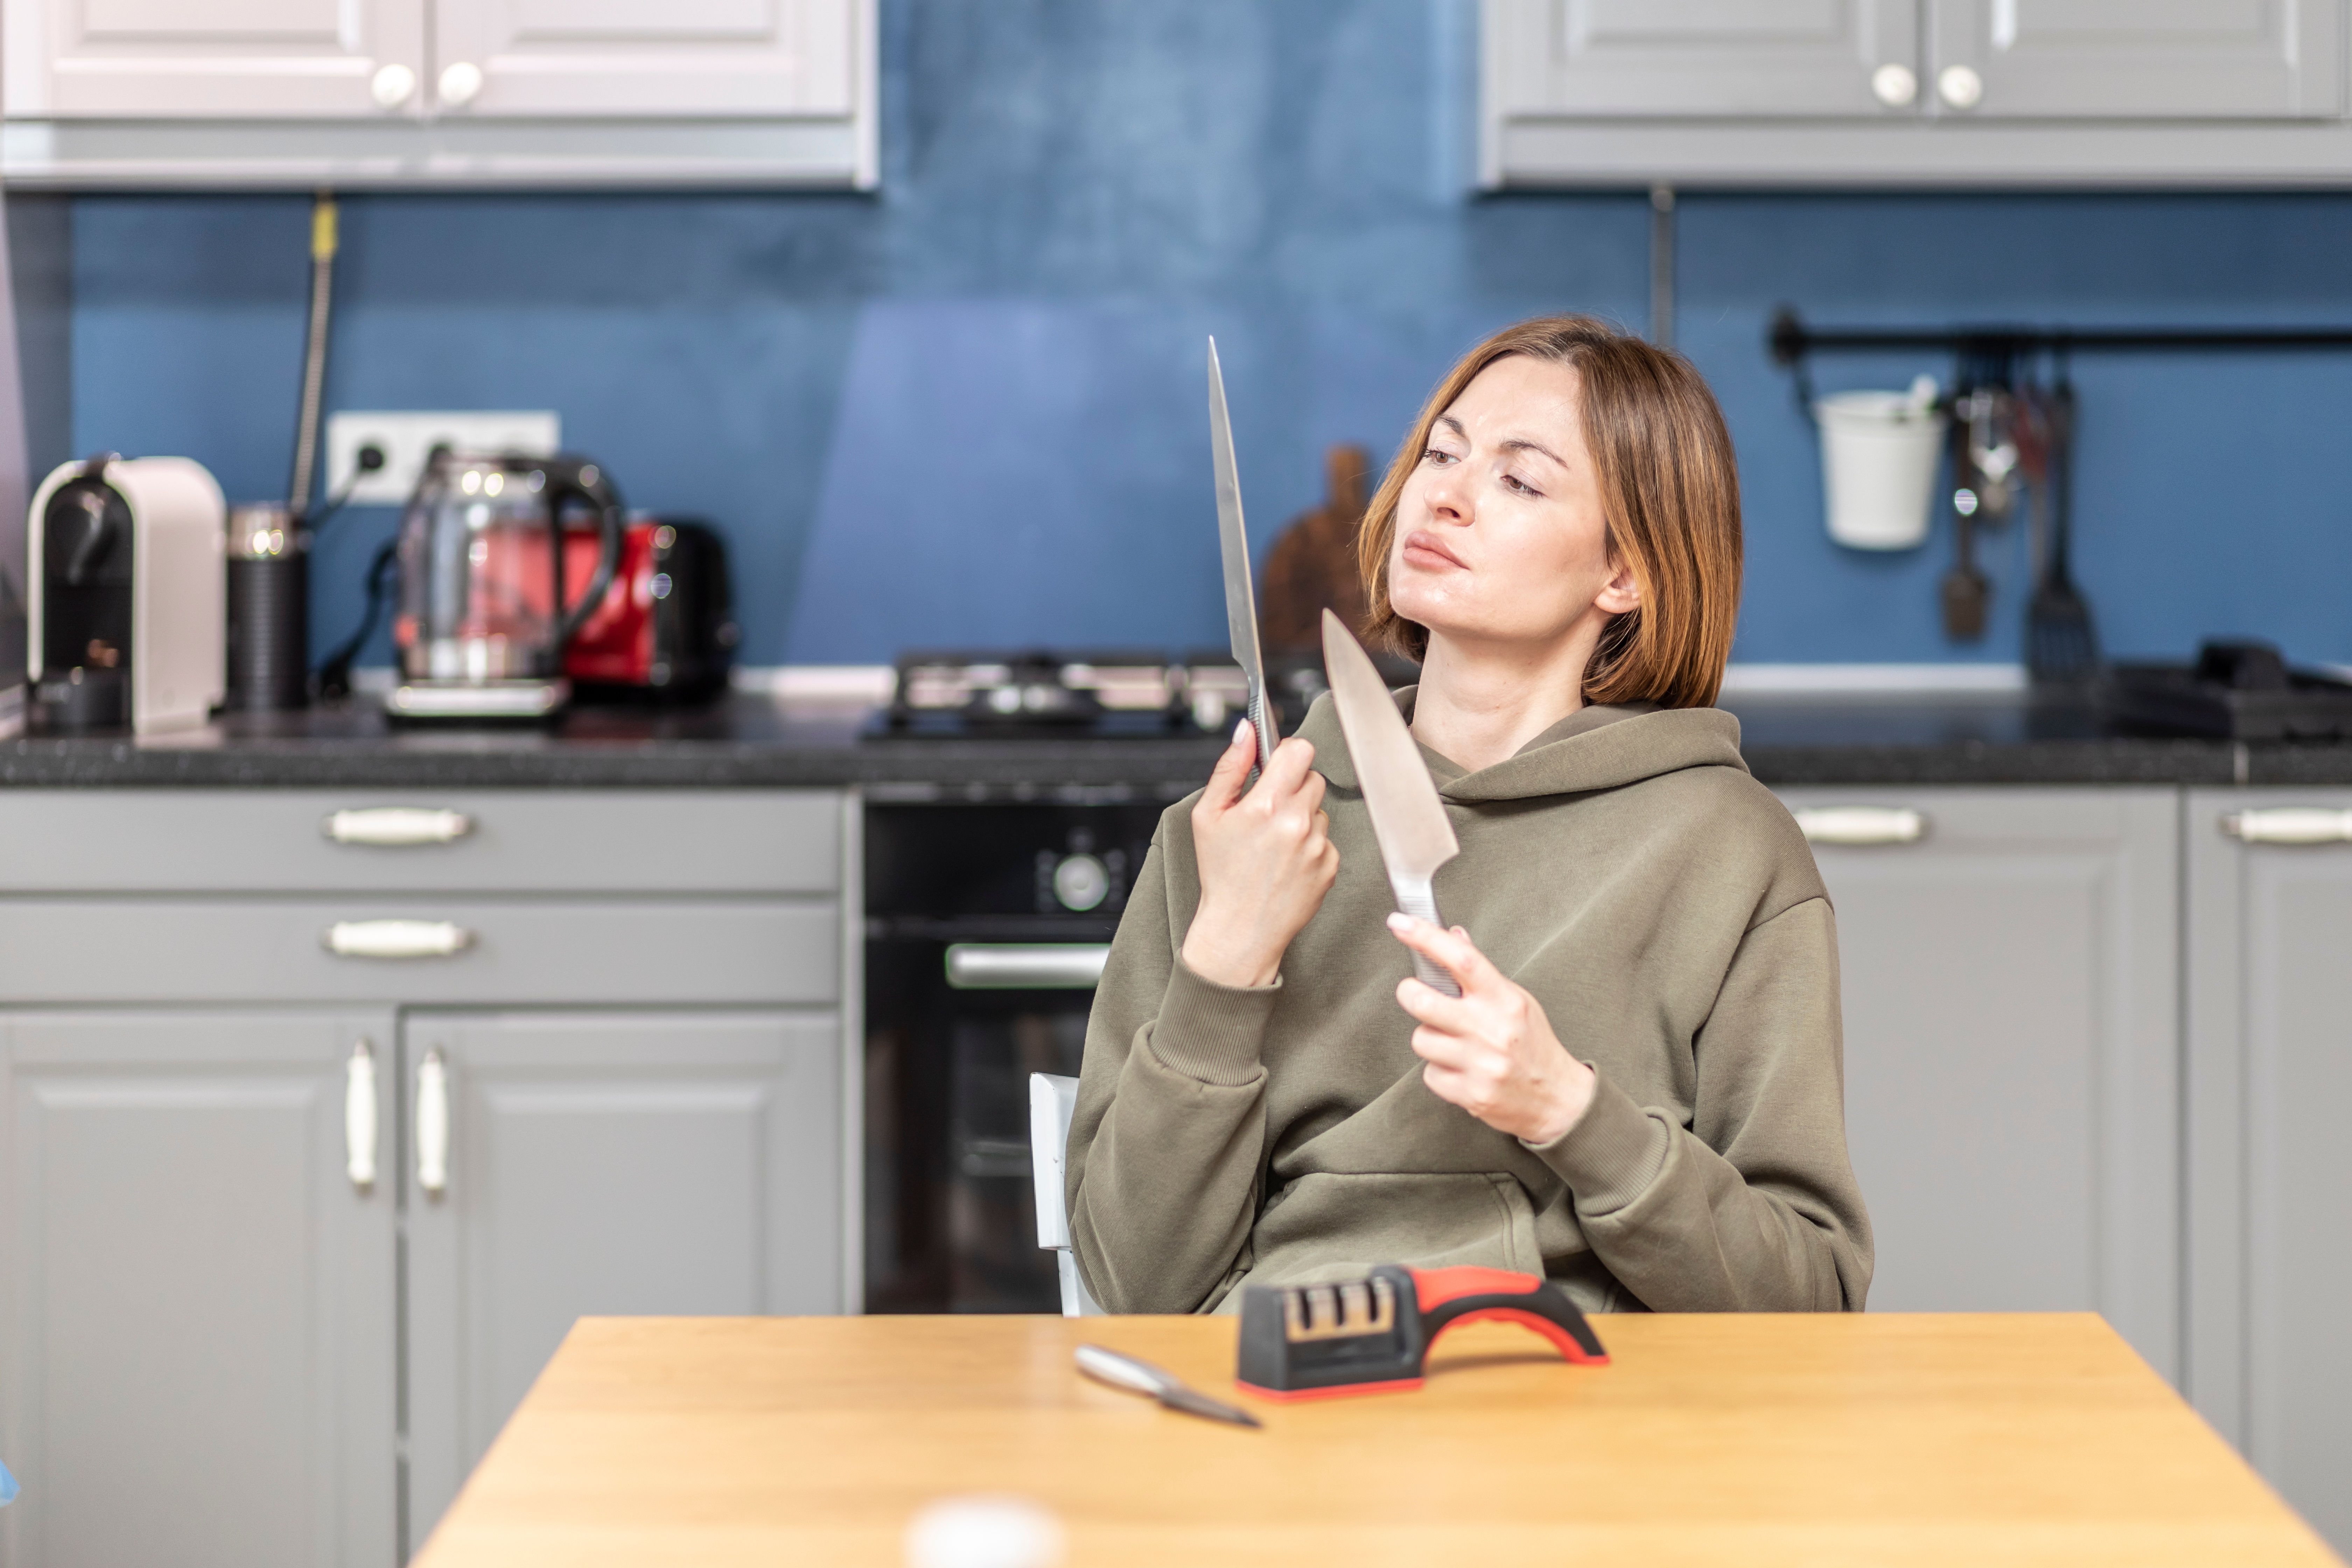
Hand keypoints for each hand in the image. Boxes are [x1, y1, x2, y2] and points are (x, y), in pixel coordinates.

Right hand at [1181, 721, 1338, 987]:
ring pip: (1319, 809)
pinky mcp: (1330, 865)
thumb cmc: (1221, 875)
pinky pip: (1325, 838)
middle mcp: (1297, 823)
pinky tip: (1287, 861)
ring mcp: (1317, 845)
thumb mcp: (1208, 815)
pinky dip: (1310, 845)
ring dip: (1302, 817)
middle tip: (1268, 811)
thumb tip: (1246, 731)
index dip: (1287, 754)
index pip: (1300, 751)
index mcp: (1266, 805)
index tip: (1276, 767)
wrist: (1240, 930)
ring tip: (1275, 843)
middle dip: (1292, 787)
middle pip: (1312, 777)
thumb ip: (1230, 767)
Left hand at [1388, 914, 1595, 1143]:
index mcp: (1505, 1000)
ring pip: (1421, 1040)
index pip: (1462, 959)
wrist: (1557, 1100)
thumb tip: (1453, 935)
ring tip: (1453, 1044)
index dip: (1426, 938)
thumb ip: (1481, 972)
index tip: (1400, 923)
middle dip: (1409, 993)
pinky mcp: (1471, 1094)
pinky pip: (1430, 1075)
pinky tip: (1462, 1071)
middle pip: (1423, 1001)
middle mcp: (1492, 1030)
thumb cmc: (1533, 1044)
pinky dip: (1439, 1072)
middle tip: (1415, 993)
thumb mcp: (1516, 1001)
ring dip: (1430, 1039)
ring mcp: (1481, 1064)